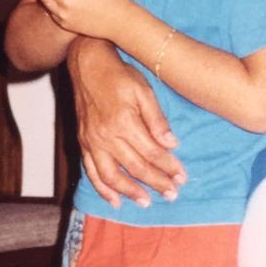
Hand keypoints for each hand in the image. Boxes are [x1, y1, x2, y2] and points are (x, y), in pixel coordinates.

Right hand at [67, 36, 184, 207]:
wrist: (87, 64)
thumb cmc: (119, 75)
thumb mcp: (144, 90)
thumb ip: (157, 119)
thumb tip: (172, 144)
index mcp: (124, 122)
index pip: (152, 153)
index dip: (169, 167)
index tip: (182, 177)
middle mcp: (106, 136)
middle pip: (135, 167)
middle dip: (156, 183)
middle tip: (172, 194)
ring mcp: (92, 141)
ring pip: (112, 176)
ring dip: (130, 192)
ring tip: (146, 202)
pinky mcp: (83, 143)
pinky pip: (91, 171)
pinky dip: (103, 188)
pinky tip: (115, 200)